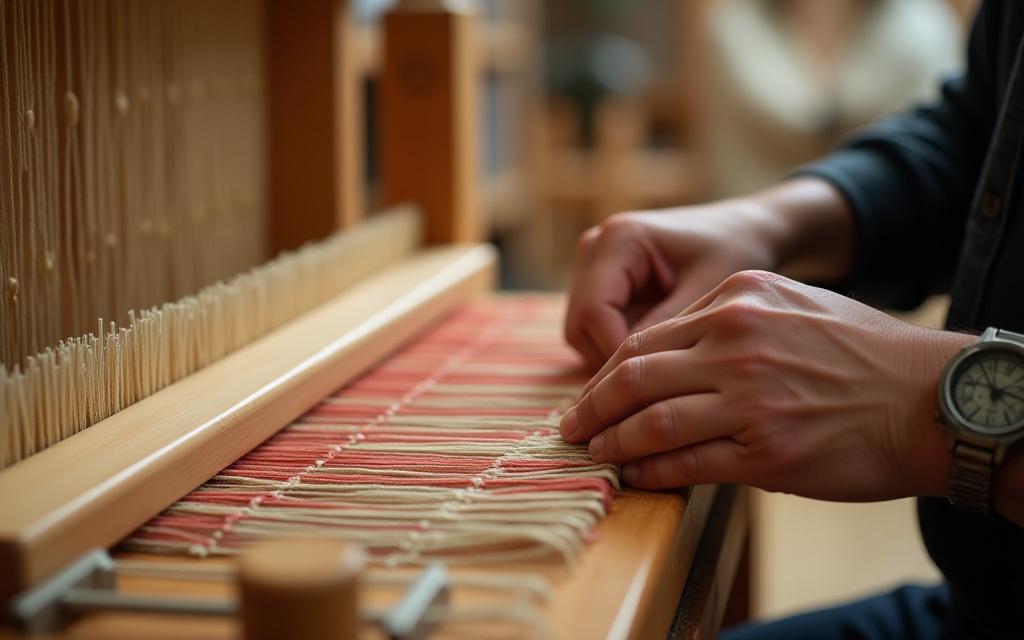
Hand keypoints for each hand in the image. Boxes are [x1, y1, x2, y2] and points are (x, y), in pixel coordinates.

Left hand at [560, 270, 973, 501]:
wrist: (927, 398)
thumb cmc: (860, 351)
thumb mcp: (791, 303)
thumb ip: (728, 319)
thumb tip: (667, 355)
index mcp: (737, 298)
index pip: (646, 338)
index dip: (606, 372)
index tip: (589, 393)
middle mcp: (737, 340)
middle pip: (635, 376)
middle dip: (592, 407)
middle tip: (569, 428)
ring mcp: (750, 396)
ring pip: (652, 421)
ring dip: (613, 442)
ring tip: (594, 454)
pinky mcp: (766, 449)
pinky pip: (688, 462)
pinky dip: (653, 472)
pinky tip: (636, 475)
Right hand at [564, 200, 778, 368]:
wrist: (743, 231)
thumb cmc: (734, 251)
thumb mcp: (709, 290)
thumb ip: (667, 327)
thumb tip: (634, 379)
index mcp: (619, 238)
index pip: (594, 312)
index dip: (617, 355)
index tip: (655, 386)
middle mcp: (594, 249)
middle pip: (579, 326)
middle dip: (614, 361)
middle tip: (661, 386)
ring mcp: (592, 268)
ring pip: (582, 335)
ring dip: (616, 359)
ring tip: (665, 370)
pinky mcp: (599, 286)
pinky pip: (595, 333)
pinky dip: (621, 350)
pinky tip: (659, 356)